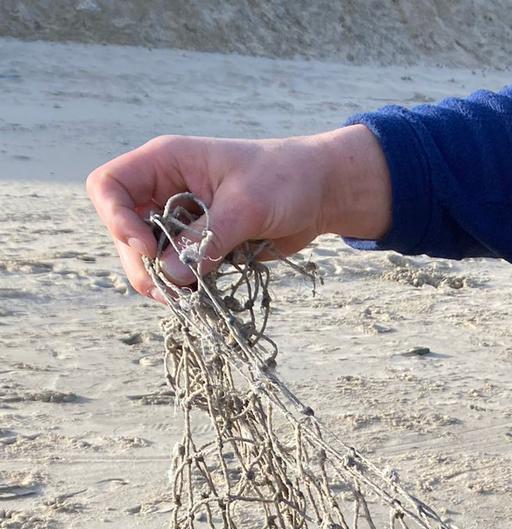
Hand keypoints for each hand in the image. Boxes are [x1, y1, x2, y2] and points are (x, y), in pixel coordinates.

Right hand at [86, 125, 390, 300]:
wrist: (319, 193)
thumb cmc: (286, 180)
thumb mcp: (247, 206)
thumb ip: (208, 239)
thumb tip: (171, 275)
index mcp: (165, 163)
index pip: (109, 186)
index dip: (116, 220)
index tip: (147, 248)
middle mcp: (164, 190)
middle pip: (123, 232)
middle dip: (142, 265)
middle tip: (174, 294)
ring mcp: (180, 221)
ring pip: (149, 259)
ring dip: (164, 283)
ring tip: (194, 300)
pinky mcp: (199, 246)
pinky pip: (178, 273)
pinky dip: (185, 289)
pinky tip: (204, 298)